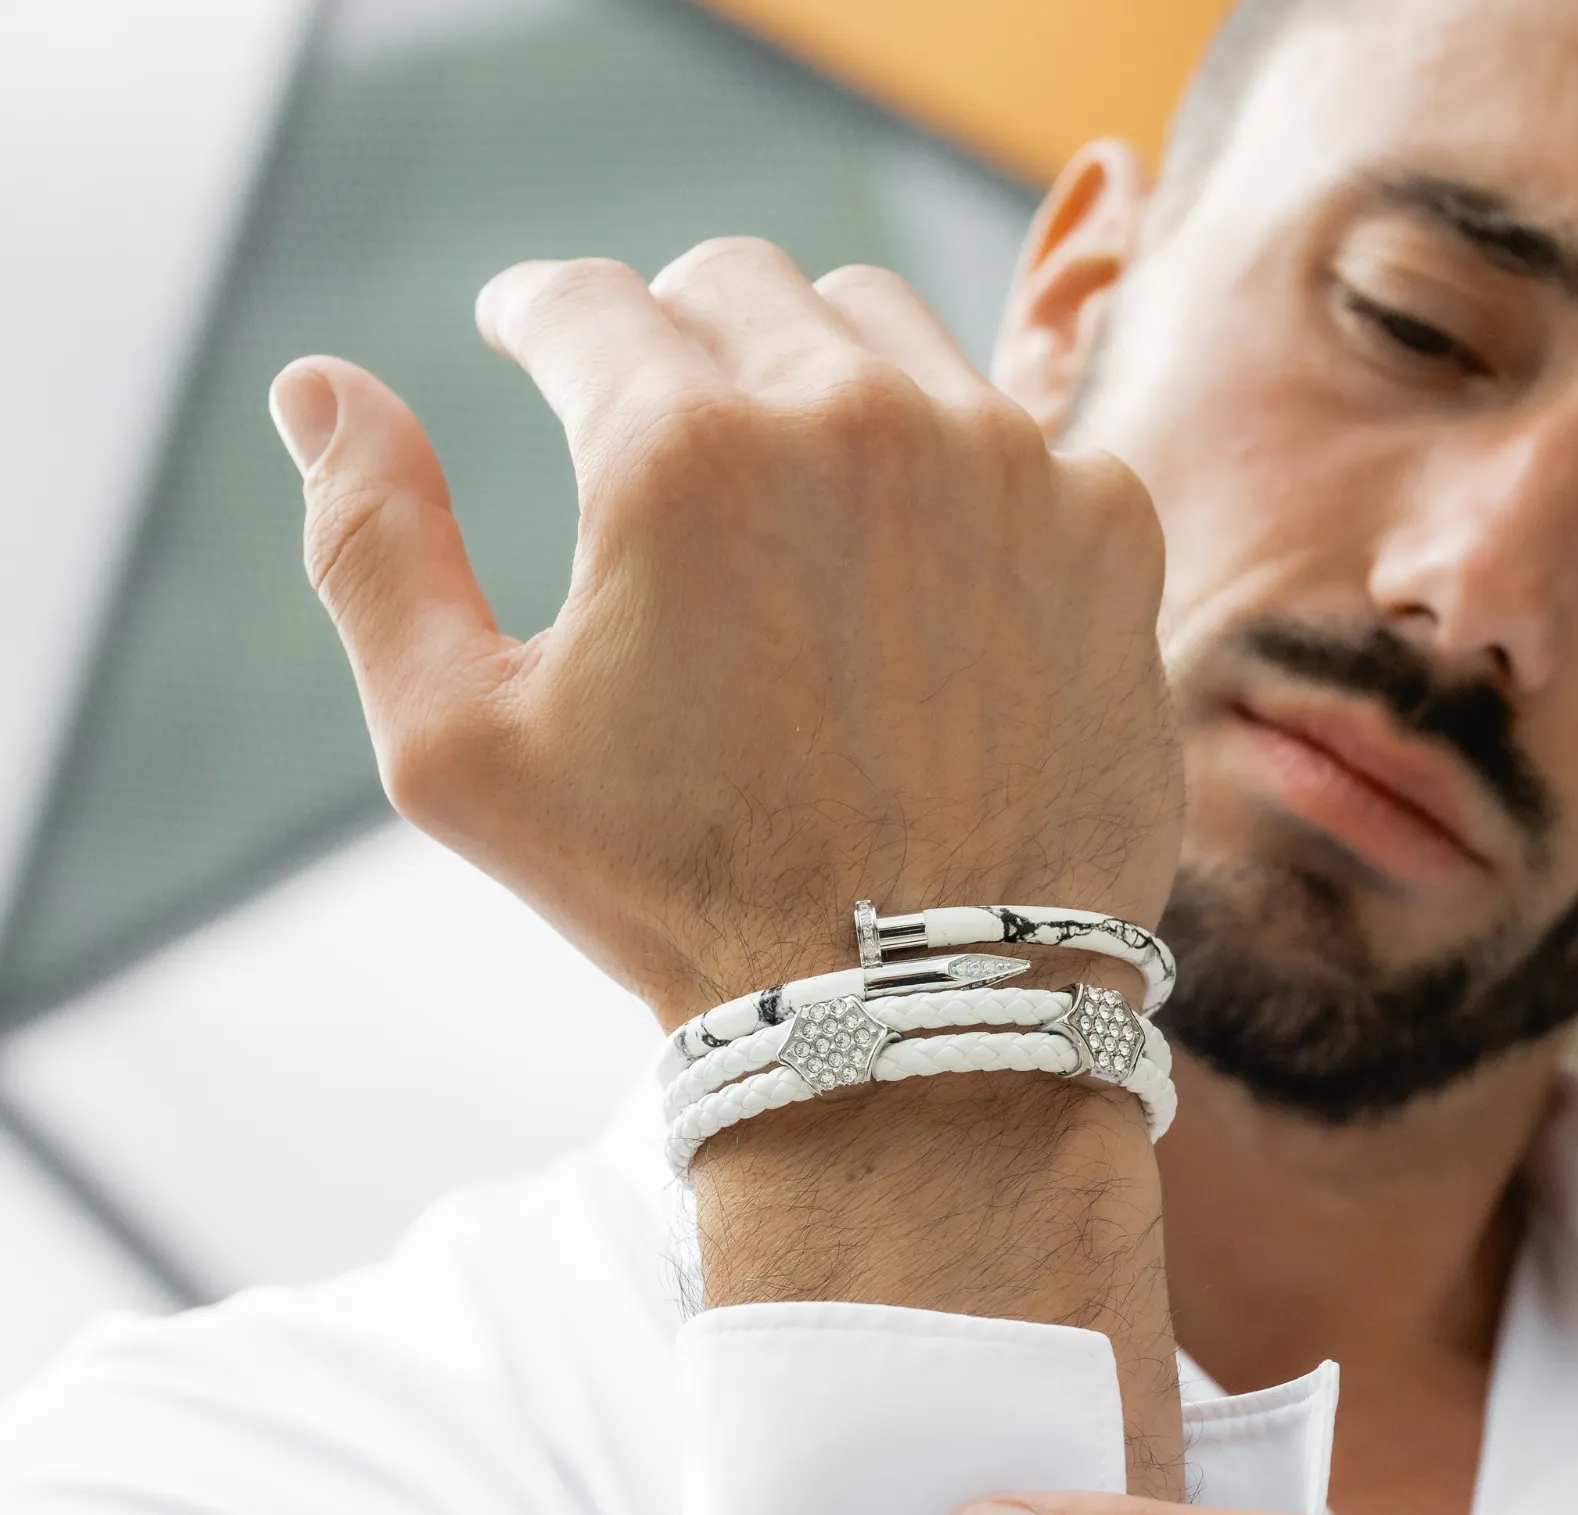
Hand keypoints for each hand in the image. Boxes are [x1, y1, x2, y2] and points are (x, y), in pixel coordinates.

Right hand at [272, 241, 1180, 1026]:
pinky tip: (921, 573)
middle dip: (676, 332)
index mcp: (680, 451)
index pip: (586, 301)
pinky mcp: (1109, 528)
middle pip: (741, 285)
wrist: (919, 1015)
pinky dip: (955, 475)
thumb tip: (317, 387)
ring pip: (888, 331)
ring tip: (791, 485)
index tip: (531, 336)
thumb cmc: (677, 901)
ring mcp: (1007, 462)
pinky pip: (1017, 434)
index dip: (539, 315)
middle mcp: (856, 417)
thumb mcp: (462, 752)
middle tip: (658, 411)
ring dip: (819, 376)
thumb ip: (372, 550)